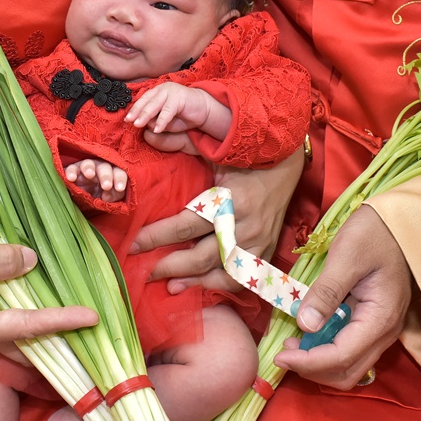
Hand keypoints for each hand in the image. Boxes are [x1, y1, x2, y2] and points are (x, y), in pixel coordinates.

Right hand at [0, 203, 97, 345]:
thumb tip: (33, 261)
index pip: (26, 327)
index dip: (60, 320)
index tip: (91, 317)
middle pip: (25, 338)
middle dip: (58, 335)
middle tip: (94, 329)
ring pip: (19, 323)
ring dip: (47, 318)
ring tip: (81, 314)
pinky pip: (9, 303)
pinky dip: (30, 298)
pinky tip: (50, 288)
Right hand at [65, 158, 127, 201]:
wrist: (82, 198)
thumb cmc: (99, 195)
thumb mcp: (109, 197)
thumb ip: (113, 195)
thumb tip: (106, 196)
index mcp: (112, 173)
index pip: (118, 172)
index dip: (120, 179)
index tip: (120, 188)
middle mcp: (99, 168)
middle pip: (104, 167)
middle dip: (106, 176)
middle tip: (106, 186)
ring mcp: (84, 168)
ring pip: (88, 164)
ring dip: (89, 168)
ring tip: (90, 175)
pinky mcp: (72, 170)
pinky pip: (71, 168)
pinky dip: (71, 172)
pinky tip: (71, 178)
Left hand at [126, 82, 230, 141]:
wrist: (204, 109)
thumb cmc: (183, 115)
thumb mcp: (166, 120)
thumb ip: (155, 121)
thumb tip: (146, 125)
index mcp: (157, 91)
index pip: (143, 99)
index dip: (135, 109)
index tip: (127, 119)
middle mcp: (163, 89)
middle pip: (147, 100)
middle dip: (137, 111)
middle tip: (130, 121)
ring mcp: (171, 91)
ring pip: (155, 104)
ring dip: (146, 115)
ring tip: (138, 125)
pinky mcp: (180, 97)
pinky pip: (168, 110)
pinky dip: (162, 120)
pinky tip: (157, 129)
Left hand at [131, 147, 303, 291]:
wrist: (287, 165)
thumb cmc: (247, 157)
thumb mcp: (216, 149)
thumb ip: (182, 144)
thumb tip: (148, 135)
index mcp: (232, 199)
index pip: (186, 224)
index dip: (157, 237)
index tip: (133, 243)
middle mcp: (246, 226)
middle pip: (201, 256)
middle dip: (168, 265)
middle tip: (143, 270)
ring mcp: (258, 243)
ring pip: (220, 273)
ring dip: (191, 281)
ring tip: (167, 284)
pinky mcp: (265, 253)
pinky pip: (239, 279)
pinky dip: (215, 284)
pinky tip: (194, 285)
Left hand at [273, 206, 410, 389]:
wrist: (398, 221)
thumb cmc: (374, 232)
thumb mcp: (346, 257)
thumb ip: (326, 292)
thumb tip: (305, 325)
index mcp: (381, 318)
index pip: (342, 356)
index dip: (308, 362)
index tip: (280, 355)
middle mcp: (385, 331)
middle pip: (348, 372)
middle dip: (313, 369)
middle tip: (284, 352)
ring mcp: (381, 329)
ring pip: (349, 365)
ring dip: (319, 363)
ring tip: (292, 343)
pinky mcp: (373, 322)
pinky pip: (350, 349)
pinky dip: (326, 350)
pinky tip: (308, 332)